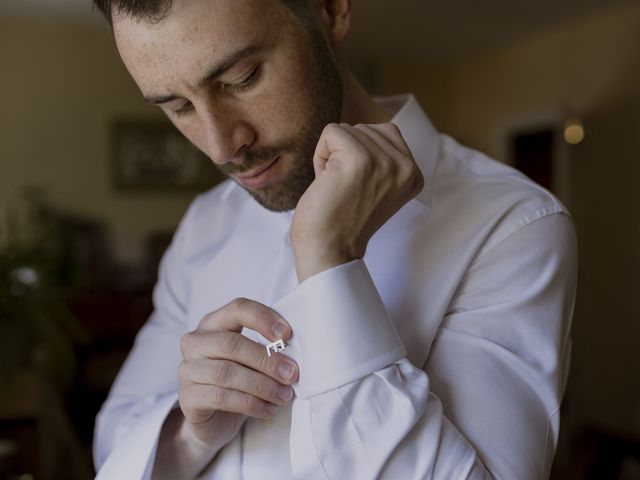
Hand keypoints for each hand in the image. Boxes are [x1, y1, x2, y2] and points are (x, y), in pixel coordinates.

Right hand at [177, 298, 297, 447]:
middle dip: (266, 359)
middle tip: (291, 374)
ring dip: (261, 385)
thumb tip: (296, 353)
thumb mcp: (253, 360)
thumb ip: (268, 349)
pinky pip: (221, 397)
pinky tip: (268, 409)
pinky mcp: (187, 398)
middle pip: (231, 344)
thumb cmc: (239, 381)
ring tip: (284, 395)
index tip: (288, 335)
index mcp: (214, 323)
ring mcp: (187, 370)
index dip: (263, 318)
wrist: (215, 420)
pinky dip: (250, 404)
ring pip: (226, 373)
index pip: (238, 308)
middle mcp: (195, 342)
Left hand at [291, 122, 423, 280]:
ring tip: (337, 187)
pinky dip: (320, 155)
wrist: (329, 250)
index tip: (360, 190)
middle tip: (345, 190)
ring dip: (332, 156)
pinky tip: (327, 182)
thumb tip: (366, 129)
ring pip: (347, 130)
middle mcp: (406, 166)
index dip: (362, 157)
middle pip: (364, 129)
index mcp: (414, 174)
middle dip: (345, 155)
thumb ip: (384, 161)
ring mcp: (384, 161)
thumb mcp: (379, 188)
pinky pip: (331, 132)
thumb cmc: (344, 220)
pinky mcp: (358, 158)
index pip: (385, 132)